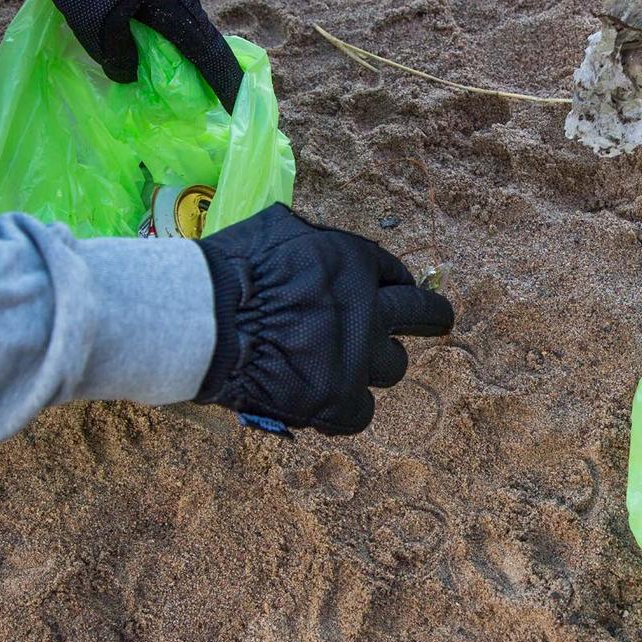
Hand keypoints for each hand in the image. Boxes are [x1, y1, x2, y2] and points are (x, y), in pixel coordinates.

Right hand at [194, 204, 454, 433]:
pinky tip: (320, 400)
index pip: (394, 275)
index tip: (387, 293)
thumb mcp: (276, 229)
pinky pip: (361, 412)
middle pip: (424, 314)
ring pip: (393, 367)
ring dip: (373, 365)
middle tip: (438, 321)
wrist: (203, 323)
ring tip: (339, 367)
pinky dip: (343, 408)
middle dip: (432, 316)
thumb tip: (309, 246)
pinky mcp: (340, 402)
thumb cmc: (231, 269)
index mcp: (356, 261)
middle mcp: (371, 309)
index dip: (390, 285)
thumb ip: (308, 241)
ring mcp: (359, 358)